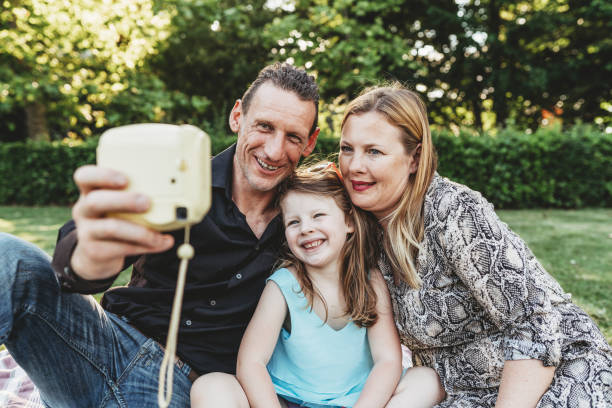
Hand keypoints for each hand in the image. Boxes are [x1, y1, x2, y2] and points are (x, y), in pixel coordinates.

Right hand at [70, 165, 173, 279]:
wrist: (96, 255)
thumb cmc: (116, 219)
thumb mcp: (119, 205)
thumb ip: (136, 194)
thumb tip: (176, 191)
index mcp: (90, 192)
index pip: (84, 176)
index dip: (103, 175)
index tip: (125, 179)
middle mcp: (83, 210)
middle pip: (95, 201)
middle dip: (124, 201)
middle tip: (147, 202)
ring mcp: (87, 232)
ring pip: (110, 228)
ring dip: (140, 230)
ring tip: (160, 234)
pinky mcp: (95, 251)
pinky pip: (122, 248)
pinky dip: (146, 246)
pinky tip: (162, 243)